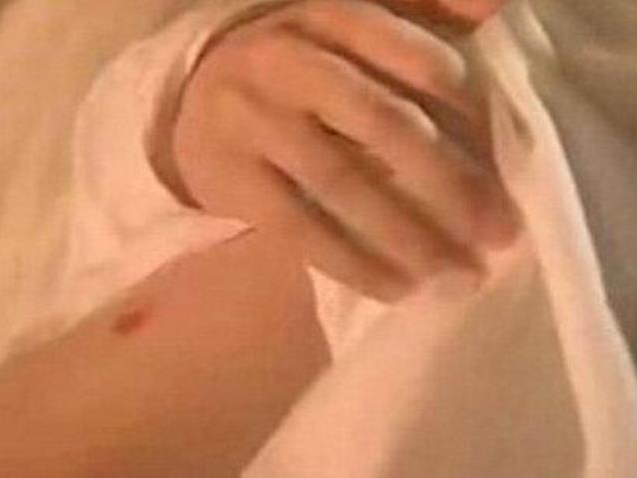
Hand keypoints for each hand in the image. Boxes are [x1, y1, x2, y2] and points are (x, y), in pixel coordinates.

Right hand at [172, 0, 516, 301]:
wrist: (192, 102)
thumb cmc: (290, 72)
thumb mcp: (342, 36)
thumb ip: (412, 23)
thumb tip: (492, 9)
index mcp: (328, 17)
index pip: (415, 58)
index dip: (470, 112)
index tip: (508, 162)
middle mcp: (288, 61)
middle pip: (384, 124)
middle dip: (450, 184)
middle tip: (500, 233)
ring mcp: (253, 121)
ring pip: (342, 182)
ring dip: (408, 235)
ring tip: (458, 275)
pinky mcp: (231, 178)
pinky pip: (299, 227)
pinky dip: (351, 262)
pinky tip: (394, 288)